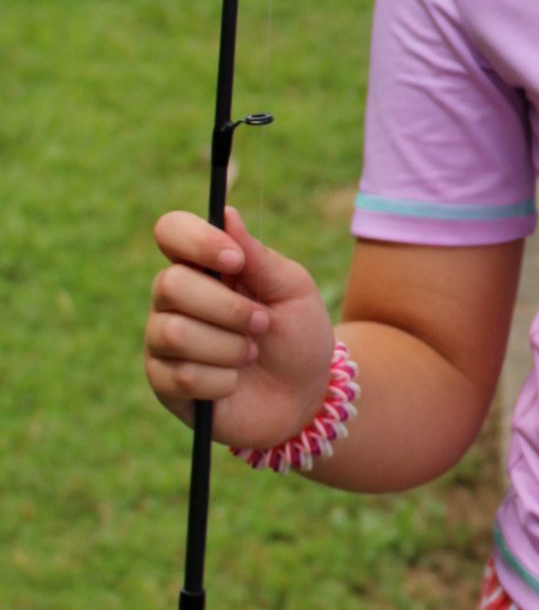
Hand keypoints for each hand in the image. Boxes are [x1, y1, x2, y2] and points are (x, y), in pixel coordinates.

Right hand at [145, 204, 333, 450]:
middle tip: (261, 323)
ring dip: (229, 347)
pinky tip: (235, 383)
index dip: (196, 240)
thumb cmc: (298, 336)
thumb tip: (226, 213)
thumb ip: (259, 257)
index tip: (234, 261)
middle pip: (170, 285)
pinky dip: (224, 381)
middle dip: (228, 308)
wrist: (305, 395)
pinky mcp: (164, 384)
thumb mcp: (292, 291)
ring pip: (175, 333)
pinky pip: (183, 376)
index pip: (170, 231)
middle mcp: (173, 299)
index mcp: (203, 266)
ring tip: (251, 353)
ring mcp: (162, 341)